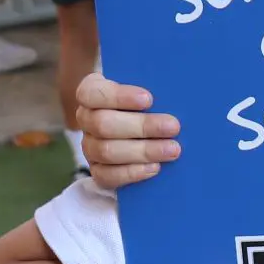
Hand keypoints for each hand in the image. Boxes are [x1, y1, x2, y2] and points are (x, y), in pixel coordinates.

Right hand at [76, 74, 180, 188]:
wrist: (144, 131)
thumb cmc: (147, 103)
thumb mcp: (148, 90)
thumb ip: (155, 88)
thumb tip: (177, 90)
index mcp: (91, 92)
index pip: (92, 93)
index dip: (119, 97)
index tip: (149, 99)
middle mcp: (86, 119)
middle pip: (103, 124)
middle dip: (142, 126)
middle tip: (173, 127)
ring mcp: (89, 146)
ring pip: (106, 151)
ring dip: (143, 151)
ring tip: (172, 150)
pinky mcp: (98, 170)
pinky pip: (107, 175)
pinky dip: (132, 173)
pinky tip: (155, 168)